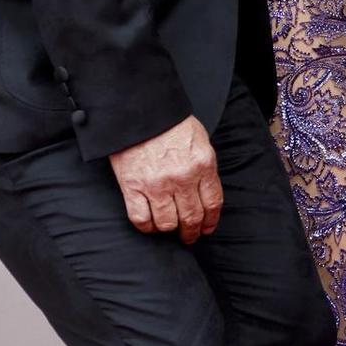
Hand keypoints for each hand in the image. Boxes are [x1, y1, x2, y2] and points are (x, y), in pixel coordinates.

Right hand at [109, 115, 222, 245]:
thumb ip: (204, 167)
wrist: (139, 110)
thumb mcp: (199, 140)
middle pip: (191, 217)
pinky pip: (141, 219)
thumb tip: (205, 192)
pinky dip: (147, 226)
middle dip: (191, 231)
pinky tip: (150, 224)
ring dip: (169, 230)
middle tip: (188, 236)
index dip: (210, 221)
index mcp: (202, 165)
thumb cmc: (169, 122)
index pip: (213, 203)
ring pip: (167, 223)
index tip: (206, 228)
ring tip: (168, 228)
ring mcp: (156, 184)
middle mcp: (182, 178)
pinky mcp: (133, 187)